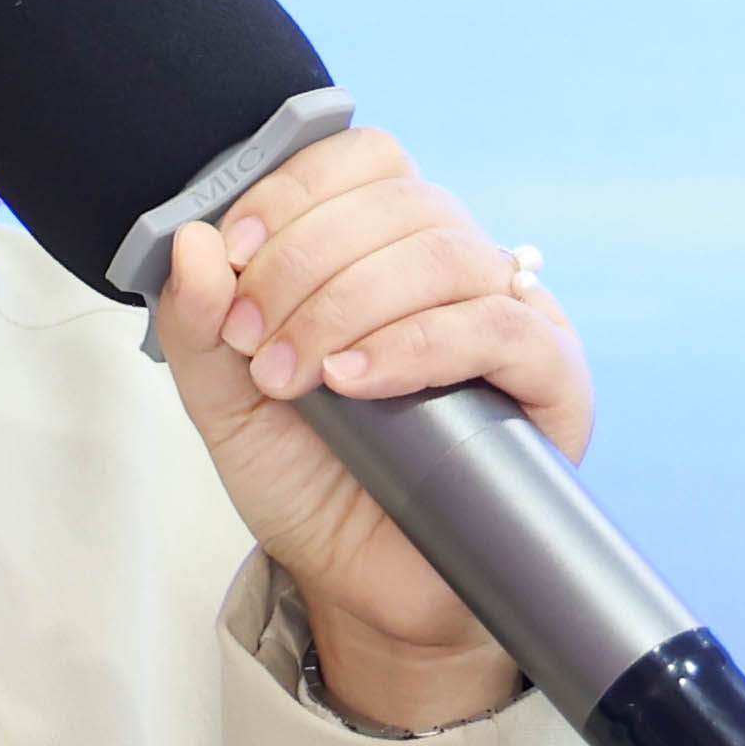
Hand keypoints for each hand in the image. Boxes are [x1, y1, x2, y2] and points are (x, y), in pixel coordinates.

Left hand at [151, 125, 581, 734]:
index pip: (365, 162)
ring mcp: (513, 318)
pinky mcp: (552, 381)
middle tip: (255, 338)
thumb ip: (198, 323)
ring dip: (350, 303)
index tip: (237, 249)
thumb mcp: (226, 400)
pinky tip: (356, 382)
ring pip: (446, 253)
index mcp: (387, 249)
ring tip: (295, 374)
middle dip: (306, 262)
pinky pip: (501, 327)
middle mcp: (457, 270)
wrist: (361, 584)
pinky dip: (416, 344)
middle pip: (400, 202)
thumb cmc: (308, 481)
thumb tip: (192, 239)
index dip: (299, 189)